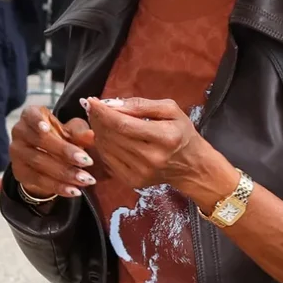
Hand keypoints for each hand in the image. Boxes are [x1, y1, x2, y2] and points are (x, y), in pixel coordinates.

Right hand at [8, 105, 96, 201]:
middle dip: (64, 152)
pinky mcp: (19, 172)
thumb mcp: (71, 131)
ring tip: (85, 179)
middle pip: (39, 142)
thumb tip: (91, 136)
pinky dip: (58, 186)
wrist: (46, 159)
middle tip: (87, 161)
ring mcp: (16, 154)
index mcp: (30, 115)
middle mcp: (19, 132)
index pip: (31, 116)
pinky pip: (39, 181)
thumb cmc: (60, 137)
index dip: (37, 122)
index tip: (47, 128)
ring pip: (40, 163)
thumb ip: (80, 132)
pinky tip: (74, 190)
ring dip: (65, 173)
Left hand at [82, 96, 219, 195]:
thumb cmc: (181, 134)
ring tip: (99, 119)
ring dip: (98, 131)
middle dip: (98, 119)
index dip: (104, 112)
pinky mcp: (133, 181)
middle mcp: (152, 158)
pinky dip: (103, 146)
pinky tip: (106, 135)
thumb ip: (141, 105)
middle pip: (113, 136)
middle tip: (92, 107)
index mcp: (164, 137)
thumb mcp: (170, 110)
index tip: (91, 101)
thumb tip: (112, 104)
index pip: (124, 124)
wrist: (191, 166)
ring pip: (107, 148)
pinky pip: (108, 160)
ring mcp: (141, 172)